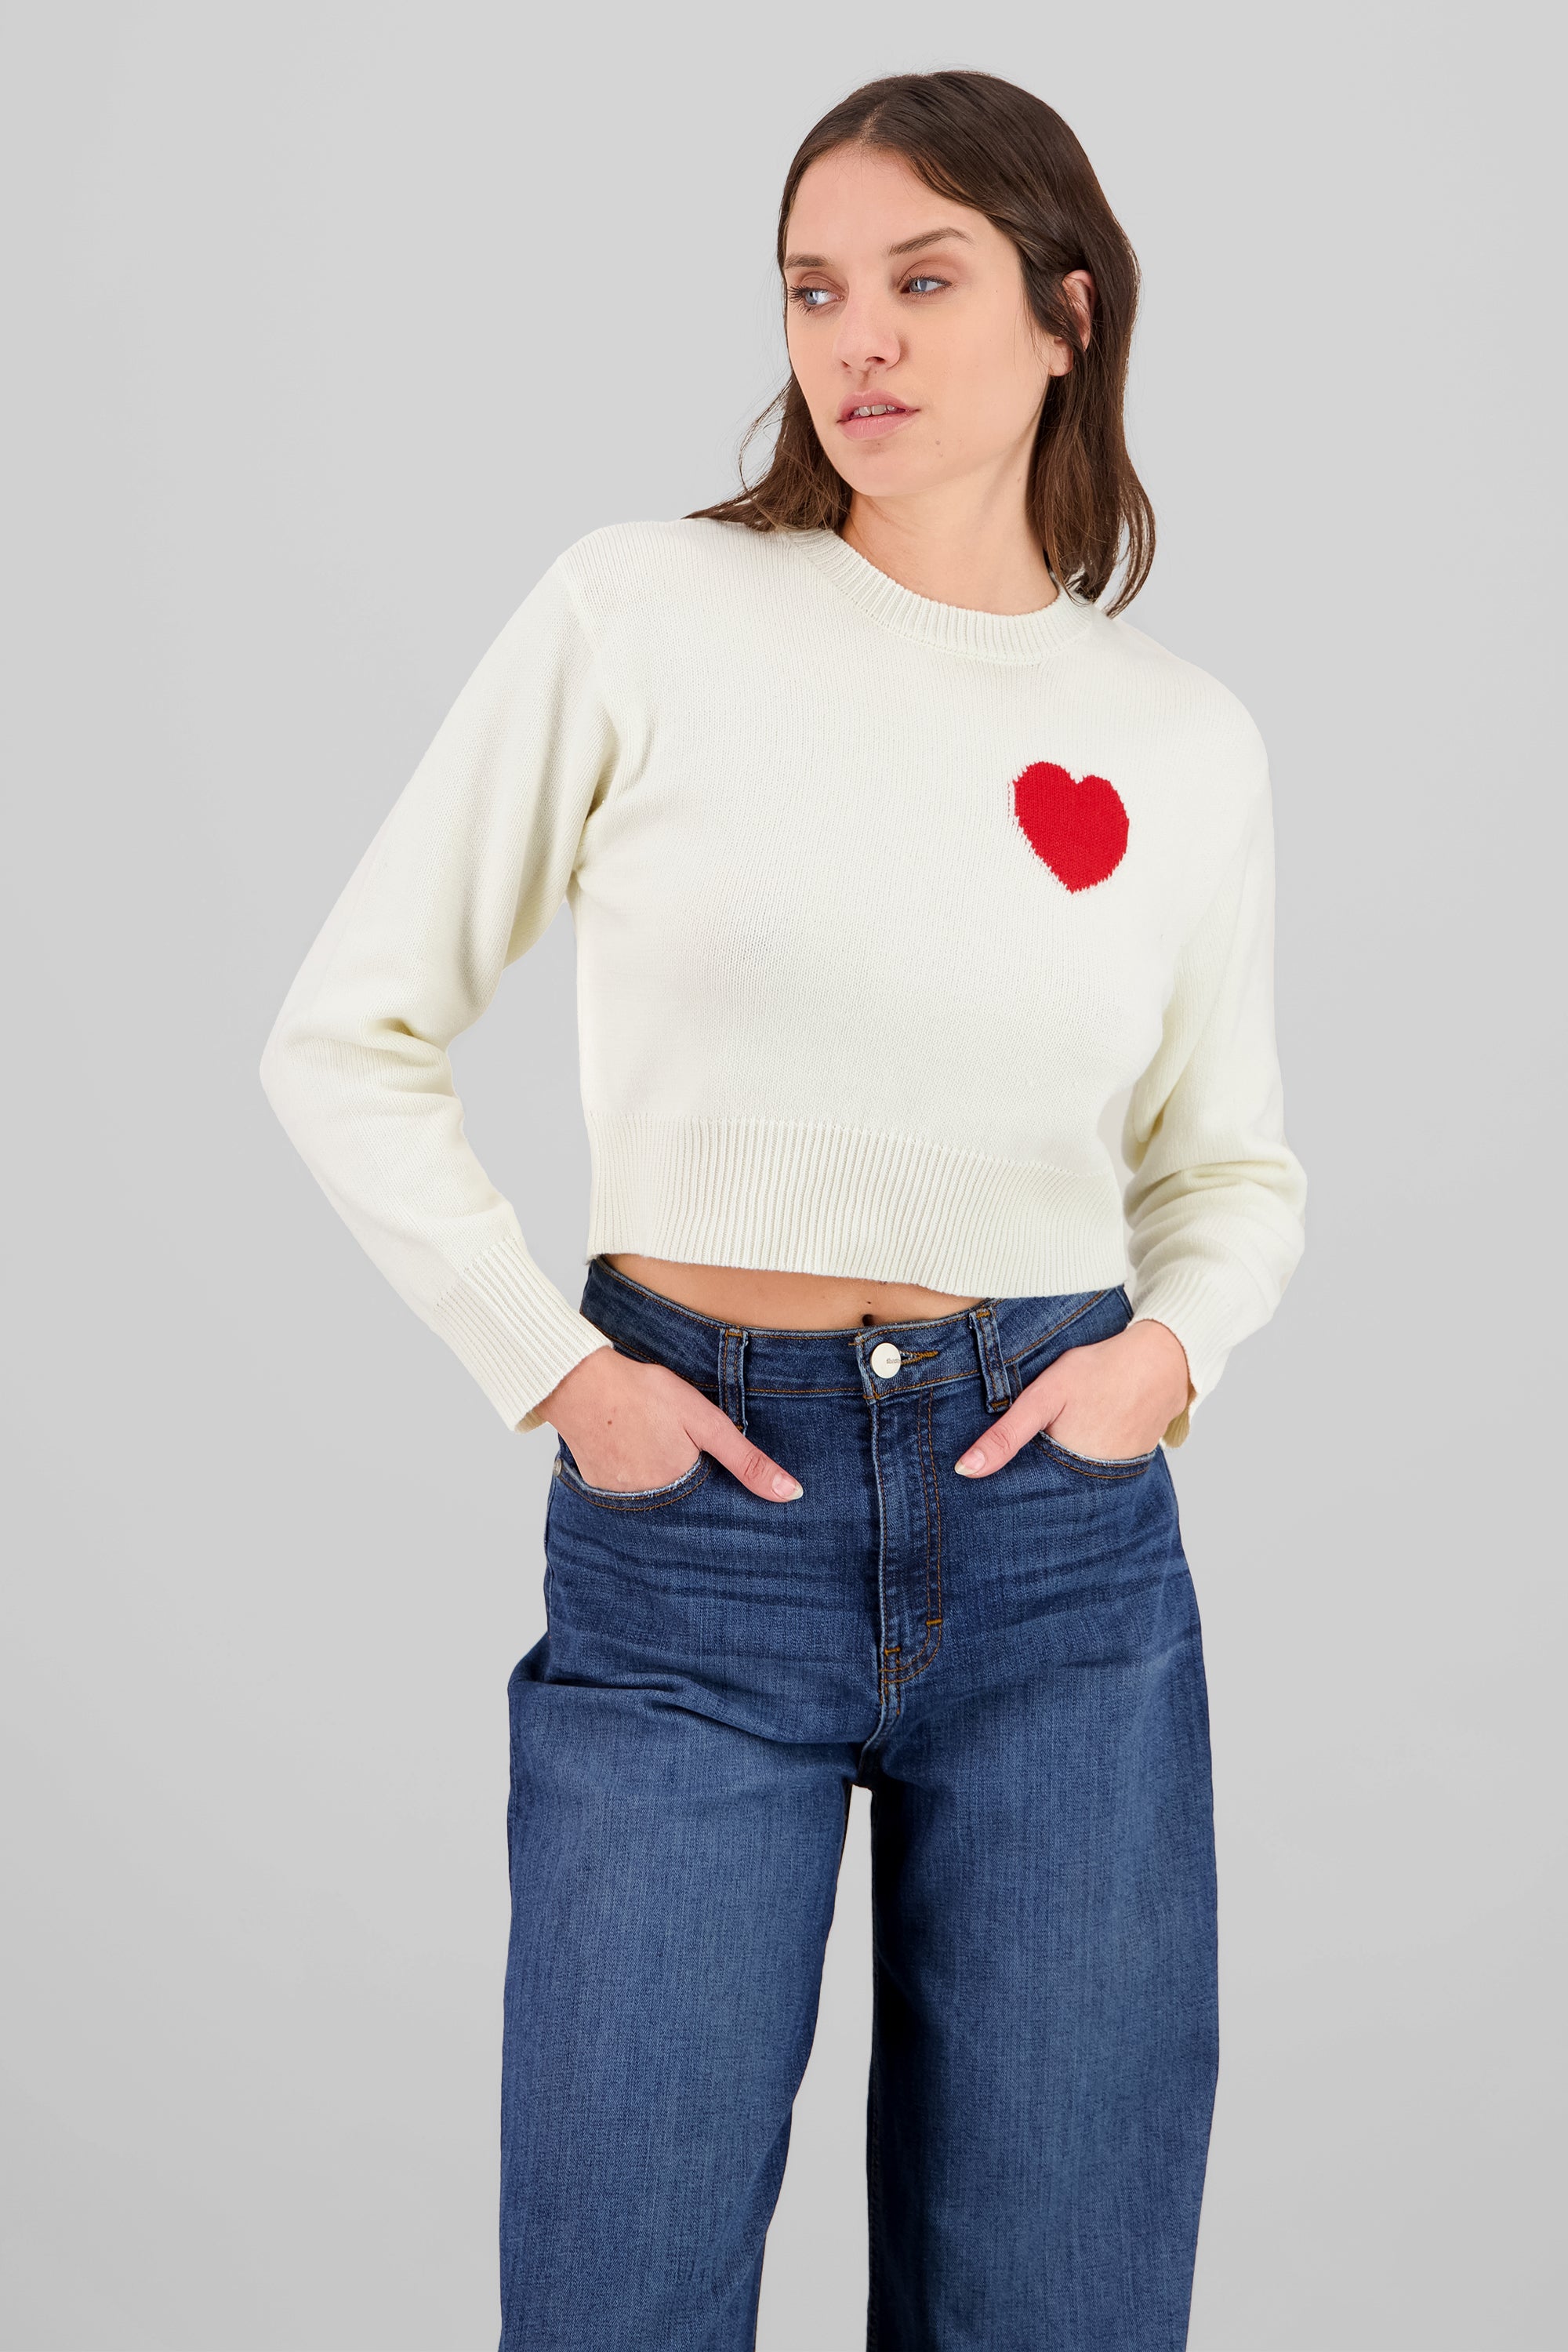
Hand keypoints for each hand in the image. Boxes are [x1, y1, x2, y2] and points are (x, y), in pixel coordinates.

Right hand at [536, 1347, 804, 1500]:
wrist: (579, 1384)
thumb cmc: (644, 1396)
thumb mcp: (705, 1422)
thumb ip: (747, 1461)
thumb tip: (791, 1494)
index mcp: (683, 1494)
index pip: (716, 1512)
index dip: (726, 1498)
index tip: (727, 1484)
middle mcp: (651, 1509)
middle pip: (686, 1510)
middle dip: (693, 1488)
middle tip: (682, 1453)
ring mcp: (621, 1502)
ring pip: (658, 1502)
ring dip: (665, 1485)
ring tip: (659, 1450)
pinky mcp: (600, 1491)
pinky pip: (630, 1494)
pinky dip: (639, 1478)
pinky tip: (638, 1451)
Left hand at [953, 1319, 1190, 1478]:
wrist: (1163, 1359)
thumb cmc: (1101, 1372)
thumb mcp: (1044, 1397)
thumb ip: (1005, 1435)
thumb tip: (964, 1471)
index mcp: (1067, 1476)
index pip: (1027, 1495)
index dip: (1007, 1488)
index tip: (987, 1483)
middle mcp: (1094, 1488)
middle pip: (1051, 1490)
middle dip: (1033, 1480)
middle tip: (1021, 1456)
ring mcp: (1116, 1478)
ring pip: (1074, 1481)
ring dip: (1060, 1471)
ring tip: (1053, 1444)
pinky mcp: (1130, 1465)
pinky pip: (1098, 1471)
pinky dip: (1084, 1459)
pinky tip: (1079, 1437)